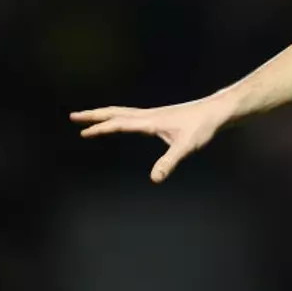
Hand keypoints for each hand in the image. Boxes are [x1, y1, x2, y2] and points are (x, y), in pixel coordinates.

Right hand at [70, 95, 232, 182]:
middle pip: (115, 112)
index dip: (101, 128)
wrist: (217, 111)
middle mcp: (149, 115)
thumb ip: (169, 162)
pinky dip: (120, 117)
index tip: (83, 132)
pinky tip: (121, 122)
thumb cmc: (202, 127)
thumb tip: (155, 179)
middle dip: (94, 115)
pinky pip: (132, 115)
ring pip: (123, 112)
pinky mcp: (161, 116)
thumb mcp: (186, 147)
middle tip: (74, 116)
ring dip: (105, 114)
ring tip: (91, 118)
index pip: (119, 123)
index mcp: (150, 121)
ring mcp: (155, 114)